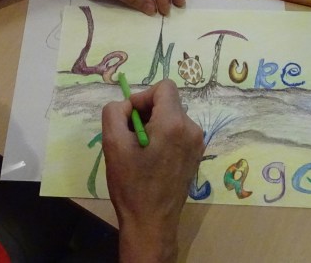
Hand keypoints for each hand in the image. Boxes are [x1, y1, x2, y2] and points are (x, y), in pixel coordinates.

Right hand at [102, 80, 203, 262]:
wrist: (151, 222)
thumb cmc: (131, 184)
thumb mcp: (112, 144)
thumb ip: (114, 112)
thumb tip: (126, 106)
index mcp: (174, 123)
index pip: (164, 87)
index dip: (143, 96)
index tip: (130, 117)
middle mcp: (192, 129)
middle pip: (168, 102)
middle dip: (147, 112)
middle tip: (130, 136)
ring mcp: (197, 143)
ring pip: (173, 117)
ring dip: (154, 125)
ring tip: (140, 150)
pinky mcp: (197, 155)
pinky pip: (178, 132)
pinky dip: (164, 136)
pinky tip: (152, 158)